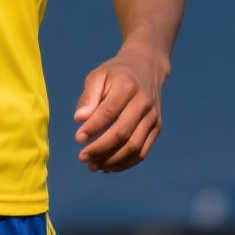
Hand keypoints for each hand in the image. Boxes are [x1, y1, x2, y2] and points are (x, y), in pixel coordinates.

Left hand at [72, 46, 166, 172]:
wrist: (147, 67)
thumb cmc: (116, 74)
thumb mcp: (98, 76)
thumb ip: (88, 97)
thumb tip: (79, 119)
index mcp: (127, 86)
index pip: (109, 111)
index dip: (93, 127)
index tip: (77, 138)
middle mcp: (144, 102)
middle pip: (122, 133)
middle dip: (100, 149)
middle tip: (82, 158)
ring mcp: (153, 117)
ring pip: (133, 147)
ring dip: (112, 160)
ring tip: (92, 166)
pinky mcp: (157, 128)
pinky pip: (142, 152)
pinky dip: (125, 163)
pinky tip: (107, 166)